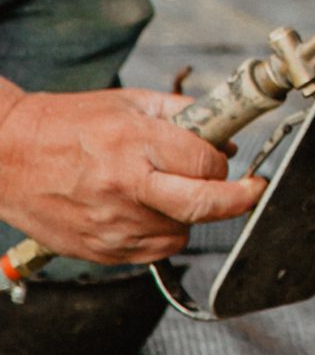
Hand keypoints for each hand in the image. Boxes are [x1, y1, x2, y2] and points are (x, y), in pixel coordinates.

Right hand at [0, 85, 264, 265]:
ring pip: (182, 233)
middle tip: (251, 191)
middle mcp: (125, 186)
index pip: (206, 163)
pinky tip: (143, 211)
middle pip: (205, 205)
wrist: (6, 155)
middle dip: (239, 199)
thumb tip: (224, 136)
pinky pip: (154, 251)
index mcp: (133, 143)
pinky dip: (160, 233)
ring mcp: (112, 224)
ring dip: (187, 216)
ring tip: (164, 192)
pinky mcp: (101, 250)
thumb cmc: (65, 125)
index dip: (223, 162)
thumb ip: (181, 116)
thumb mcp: (127, 103)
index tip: (229, 161)